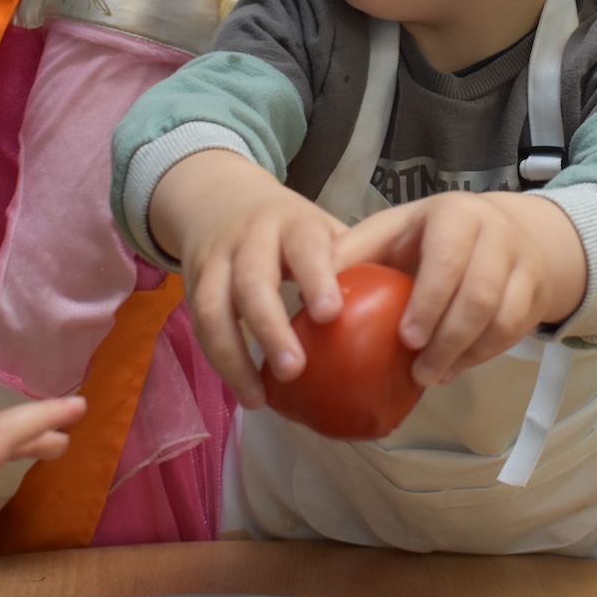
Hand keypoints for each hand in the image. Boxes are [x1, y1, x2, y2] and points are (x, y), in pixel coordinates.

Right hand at [149, 149, 346, 405]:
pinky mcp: (192, 285)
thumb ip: (351, 265)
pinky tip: (245, 390)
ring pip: (214, 307)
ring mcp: (216, 261)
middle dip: (270, 327)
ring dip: (233, 355)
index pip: (304, 245)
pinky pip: (201, 326)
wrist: (220, 199)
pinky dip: (220, 361)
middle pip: (253, 280)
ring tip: (258, 397)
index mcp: (292, 223)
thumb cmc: (290, 230)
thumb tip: (404, 320)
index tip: (330, 314)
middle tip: (294, 369)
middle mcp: (250, 239)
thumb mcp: (321, 231)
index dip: (315, 277)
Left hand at [333, 191, 585, 386]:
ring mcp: (522, 263)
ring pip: (502, 317)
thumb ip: (357, 251)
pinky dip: (484, 355)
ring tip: (432, 376)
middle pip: (479, 295)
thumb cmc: (434, 236)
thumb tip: (312, 282)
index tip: (406, 338)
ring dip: (465, 353)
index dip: (428, 301)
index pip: (447, 259)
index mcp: (454, 215)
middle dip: (447, 338)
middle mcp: (495, 234)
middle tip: (417, 370)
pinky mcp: (535, 293)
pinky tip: (455, 368)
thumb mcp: (395, 230)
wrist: (508, 230)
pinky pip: (515, 331)